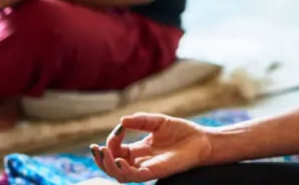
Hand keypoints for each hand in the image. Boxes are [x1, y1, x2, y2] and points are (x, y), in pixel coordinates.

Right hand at [90, 113, 211, 182]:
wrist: (202, 139)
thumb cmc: (182, 132)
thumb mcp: (158, 121)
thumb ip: (141, 121)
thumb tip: (122, 121)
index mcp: (138, 149)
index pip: (116, 149)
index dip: (112, 140)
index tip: (120, 127)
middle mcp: (139, 160)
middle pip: (112, 165)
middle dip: (101, 158)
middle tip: (97, 148)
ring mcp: (146, 167)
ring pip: (119, 174)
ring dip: (108, 165)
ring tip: (104, 153)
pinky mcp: (156, 171)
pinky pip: (135, 176)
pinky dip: (124, 170)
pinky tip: (120, 161)